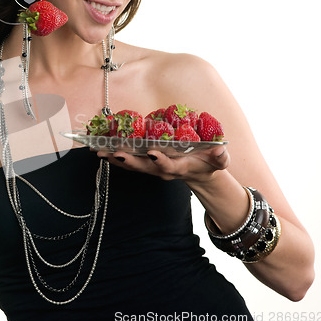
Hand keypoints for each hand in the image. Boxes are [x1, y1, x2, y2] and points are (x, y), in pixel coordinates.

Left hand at [96, 145, 229, 185]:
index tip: (153, 153)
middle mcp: (161, 170)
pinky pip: (128, 160)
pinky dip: (114, 154)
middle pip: (143, 167)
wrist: (198, 172)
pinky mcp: (145, 164)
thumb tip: (221, 150)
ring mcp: (151, 168)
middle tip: (115, 153)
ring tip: (99, 151)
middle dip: (129, 161)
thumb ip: (220, 157)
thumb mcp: (218, 161)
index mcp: (178, 168)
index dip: (160, 161)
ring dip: (115, 158)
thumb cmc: (207, 164)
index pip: (168, 166)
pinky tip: (101, 148)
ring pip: (131, 165)